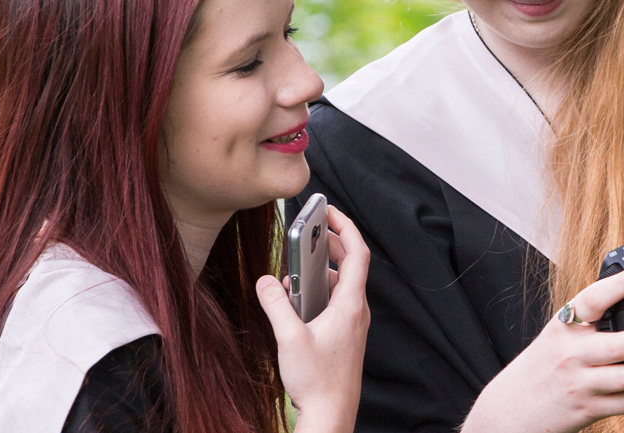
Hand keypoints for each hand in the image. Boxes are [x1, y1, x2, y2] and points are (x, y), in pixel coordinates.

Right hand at [256, 208, 371, 432]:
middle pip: (350, 264)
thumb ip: (275, 306)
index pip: (357, 253)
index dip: (346, 227)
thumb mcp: (289, 339)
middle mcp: (355, 311)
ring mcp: (351, 324)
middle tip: (310, 230)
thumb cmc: (318, 382)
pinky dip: (318, 291)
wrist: (331, 414)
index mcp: (350, 305)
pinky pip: (335, 301)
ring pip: (341, 284)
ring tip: (297, 266)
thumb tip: (265, 282)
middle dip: (329, 243)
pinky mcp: (343, 335)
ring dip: (320, 269)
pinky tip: (297, 299)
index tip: (330, 211)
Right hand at [462, 265, 623, 432]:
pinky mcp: (589, 409)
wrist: (512, 409)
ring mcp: (581, 383)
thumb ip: (586, 320)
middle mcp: (571, 354)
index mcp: (564, 328)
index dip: (623, 283)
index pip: (594, 299)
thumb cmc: (542, 368)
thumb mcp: (556, 336)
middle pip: (622, 344)